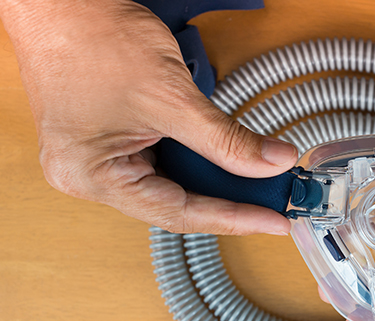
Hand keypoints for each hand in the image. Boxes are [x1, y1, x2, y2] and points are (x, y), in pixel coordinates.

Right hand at [1, 0, 296, 234]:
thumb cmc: (91, 35)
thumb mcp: (171, 97)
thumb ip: (227, 139)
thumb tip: (274, 162)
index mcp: (91, 177)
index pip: (178, 213)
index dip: (234, 218)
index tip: (274, 221)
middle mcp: (89, 177)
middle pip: (174, 203)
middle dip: (227, 200)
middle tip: (273, 199)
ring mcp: (98, 159)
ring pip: (170, 184)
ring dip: (214, 179)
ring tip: (256, 179)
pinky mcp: (110, 141)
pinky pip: (161, 162)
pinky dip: (196, 159)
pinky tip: (225, 158)